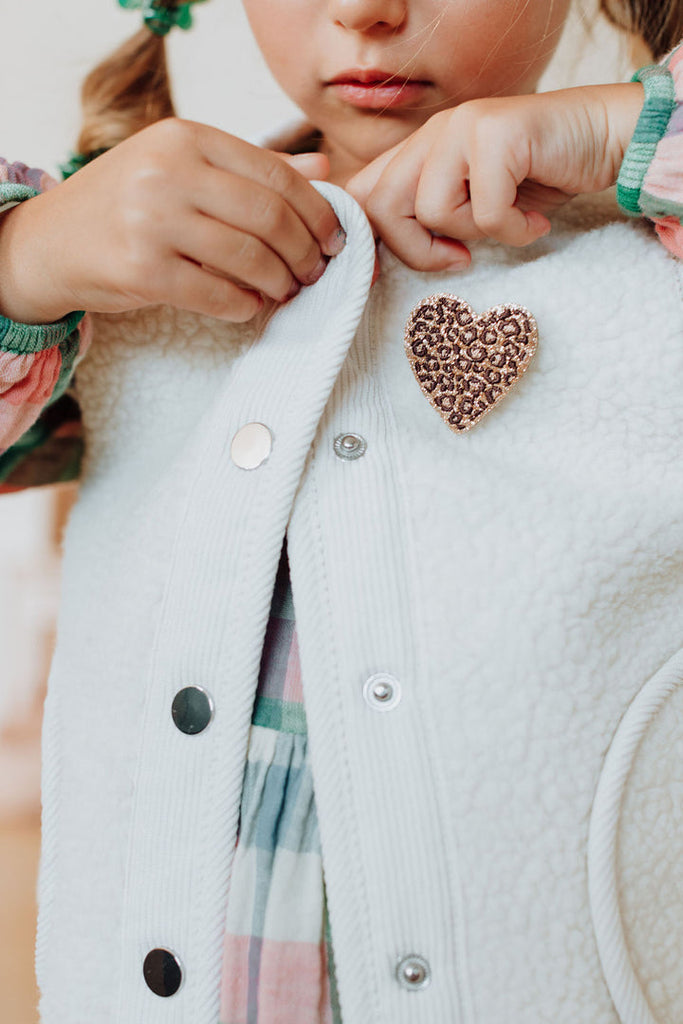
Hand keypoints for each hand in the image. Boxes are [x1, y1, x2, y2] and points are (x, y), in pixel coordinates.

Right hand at [0, 117, 340, 323]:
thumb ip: (253, 169)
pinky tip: (250, 305)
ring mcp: (152, 221)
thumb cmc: (127, 205)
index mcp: (186, 138)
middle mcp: (168, 172)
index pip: (275, 174)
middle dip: (306, 251)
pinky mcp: (142, 270)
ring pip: (249, 257)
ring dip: (280, 282)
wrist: (51, 242)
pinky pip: (217, 295)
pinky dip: (245, 305)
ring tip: (286, 290)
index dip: (317, 212)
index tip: (335, 238)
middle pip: (269, 217)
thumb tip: (321, 170)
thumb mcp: (184, 169)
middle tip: (314, 271)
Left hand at [344, 83, 644, 271]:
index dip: (364, 238)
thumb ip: (430, 218)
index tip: (386, 274)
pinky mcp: (496, 133)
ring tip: (508, 224)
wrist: (604, 138)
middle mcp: (433, 131)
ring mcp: (463, 127)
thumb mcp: (473, 204)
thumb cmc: (539, 178)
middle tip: (459, 260)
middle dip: (417, 251)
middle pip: (382, 206)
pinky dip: (514, 230)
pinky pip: (486, 211)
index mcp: (420, 148)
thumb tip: (383, 260)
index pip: (361, 192)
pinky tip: (535, 220)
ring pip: (432, 210)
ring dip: (474, 233)